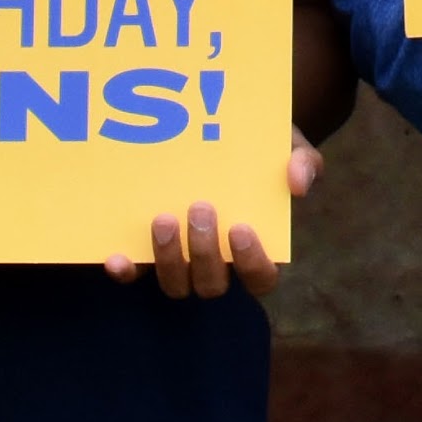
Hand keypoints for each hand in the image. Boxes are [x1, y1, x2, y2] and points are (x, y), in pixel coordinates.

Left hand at [111, 141, 317, 298]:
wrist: (221, 135)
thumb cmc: (261, 151)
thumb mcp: (288, 147)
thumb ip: (303, 161)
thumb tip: (298, 183)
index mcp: (254, 249)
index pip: (260, 278)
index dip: (252, 263)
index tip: (242, 229)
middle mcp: (215, 264)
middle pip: (211, 285)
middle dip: (204, 254)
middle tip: (200, 209)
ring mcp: (180, 262)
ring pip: (175, 286)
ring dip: (169, 259)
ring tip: (164, 219)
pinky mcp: (146, 252)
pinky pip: (135, 275)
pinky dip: (126, 272)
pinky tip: (117, 256)